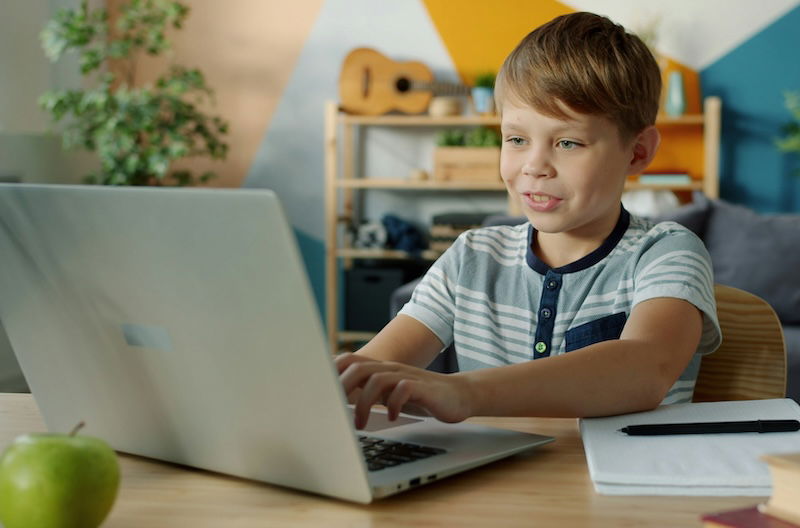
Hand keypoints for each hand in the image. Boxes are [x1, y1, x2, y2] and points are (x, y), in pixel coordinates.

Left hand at [335, 353, 472, 429]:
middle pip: (358, 367)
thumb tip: (337, 400)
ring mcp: (406, 376)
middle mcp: (390, 369)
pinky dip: (394, 404)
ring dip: (364, 402)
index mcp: (380, 369)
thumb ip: (367, 391)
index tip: (316, 389)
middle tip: (333, 410)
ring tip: (360, 424)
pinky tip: (393, 416)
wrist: (458, 395)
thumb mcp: (389, 392)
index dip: (330, 370)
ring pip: (377, 379)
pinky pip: (404, 389)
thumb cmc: (420, 396)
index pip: (349, 359)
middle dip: (341, 387)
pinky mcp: (423, 388)